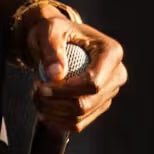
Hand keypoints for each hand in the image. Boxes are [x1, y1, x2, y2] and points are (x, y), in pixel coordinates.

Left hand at [17, 7, 127, 135]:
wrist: (57, 41)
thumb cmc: (55, 31)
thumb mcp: (49, 30)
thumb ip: (51, 49)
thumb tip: (56, 76)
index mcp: (111, 52)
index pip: (93, 82)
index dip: (67, 90)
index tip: (42, 87)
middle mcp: (117, 74)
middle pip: (87, 102)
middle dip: (57, 102)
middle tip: (36, 91)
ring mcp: (109, 92)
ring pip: (81, 115)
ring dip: (53, 111)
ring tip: (37, 95)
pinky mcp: (99, 105)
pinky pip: (78, 123)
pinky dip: (57, 120)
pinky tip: (44, 107)